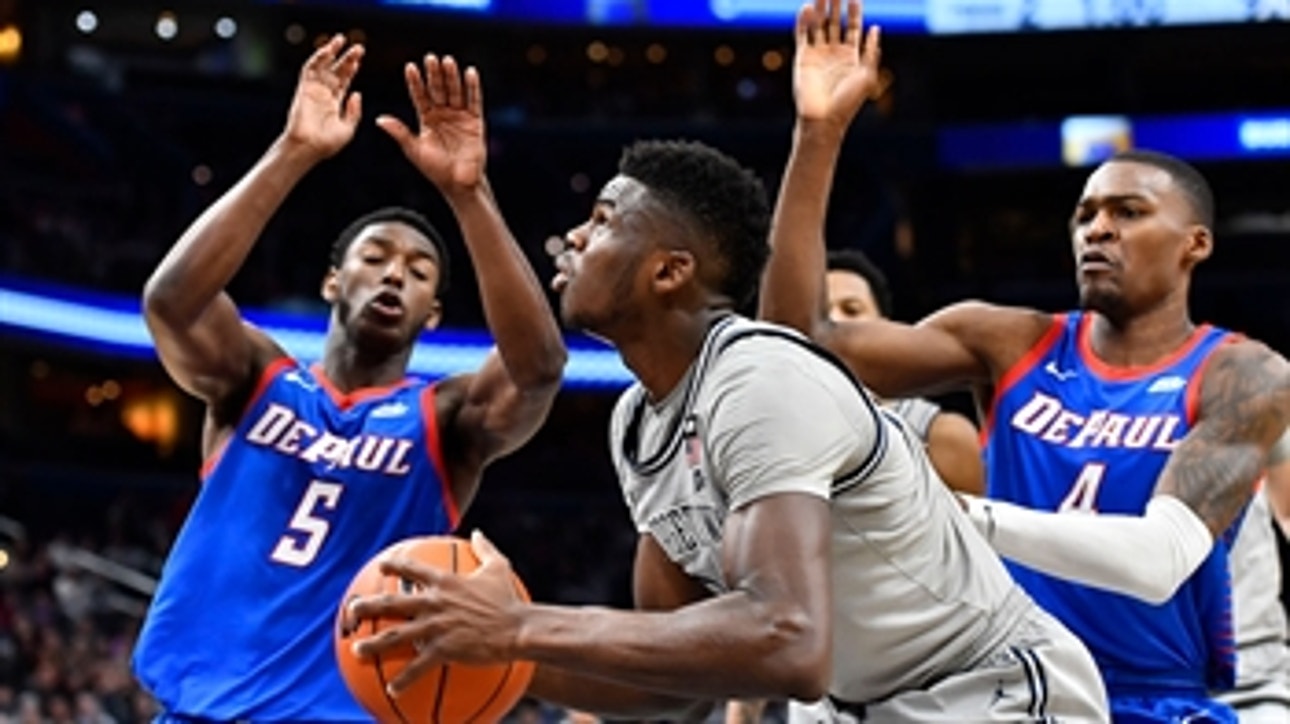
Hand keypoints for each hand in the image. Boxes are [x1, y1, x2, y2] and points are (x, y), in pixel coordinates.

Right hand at [283, 34, 363, 158]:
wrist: (308, 148)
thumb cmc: (327, 144)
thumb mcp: (348, 128)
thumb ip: (354, 111)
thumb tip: (357, 93)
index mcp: (334, 103)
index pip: (344, 81)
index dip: (351, 69)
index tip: (359, 59)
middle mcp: (323, 94)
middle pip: (336, 70)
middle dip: (346, 58)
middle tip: (359, 47)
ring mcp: (313, 90)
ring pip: (322, 66)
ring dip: (330, 52)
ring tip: (341, 40)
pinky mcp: (303, 89)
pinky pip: (309, 70)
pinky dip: (318, 58)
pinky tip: (327, 50)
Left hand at [348, 531, 523, 693]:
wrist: (517, 628)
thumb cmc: (508, 599)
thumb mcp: (498, 567)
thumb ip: (485, 549)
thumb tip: (477, 533)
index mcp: (445, 582)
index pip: (412, 568)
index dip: (394, 565)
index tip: (381, 566)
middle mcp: (434, 602)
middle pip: (392, 603)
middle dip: (368, 606)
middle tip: (352, 609)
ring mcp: (436, 627)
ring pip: (396, 636)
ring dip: (374, 644)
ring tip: (357, 651)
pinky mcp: (443, 649)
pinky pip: (417, 667)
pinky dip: (404, 680)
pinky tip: (392, 691)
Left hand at [378, 54, 486, 194]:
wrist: (458, 183)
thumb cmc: (435, 169)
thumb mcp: (415, 150)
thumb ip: (400, 133)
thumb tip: (379, 119)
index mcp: (427, 119)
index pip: (420, 96)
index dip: (415, 82)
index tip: (409, 67)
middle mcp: (443, 113)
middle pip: (437, 89)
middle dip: (434, 74)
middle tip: (430, 57)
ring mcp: (459, 115)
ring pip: (455, 91)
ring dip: (451, 76)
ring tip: (447, 61)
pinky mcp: (475, 121)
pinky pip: (474, 101)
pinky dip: (473, 87)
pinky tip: (470, 72)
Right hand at [793, 0, 881, 131]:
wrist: (824, 119)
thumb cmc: (848, 102)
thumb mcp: (868, 75)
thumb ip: (871, 51)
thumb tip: (876, 28)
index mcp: (851, 57)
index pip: (853, 28)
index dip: (855, 12)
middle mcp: (834, 53)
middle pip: (835, 23)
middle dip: (836, 6)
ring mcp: (817, 55)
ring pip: (818, 26)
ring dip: (820, 10)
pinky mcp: (803, 58)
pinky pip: (802, 35)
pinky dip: (803, 22)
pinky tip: (807, 8)